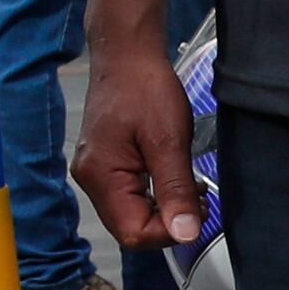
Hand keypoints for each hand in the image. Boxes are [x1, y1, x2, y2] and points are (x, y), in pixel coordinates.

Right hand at [72, 23, 199, 249]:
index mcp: (100, 175)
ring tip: (188, 184)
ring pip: (131, 215)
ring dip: (163, 209)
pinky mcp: (103, 165)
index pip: (133, 233)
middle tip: (198, 196)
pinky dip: (154, 195)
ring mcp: (94, 172)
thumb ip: (177, 191)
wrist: (127, 54)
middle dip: (167, 220)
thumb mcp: (170, 141)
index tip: (199, 210)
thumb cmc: (145, 88)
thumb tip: (186, 234)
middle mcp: (90, 179)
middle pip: (129, 228)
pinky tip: (170, 176)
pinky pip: (128, 197)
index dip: (169, 232)